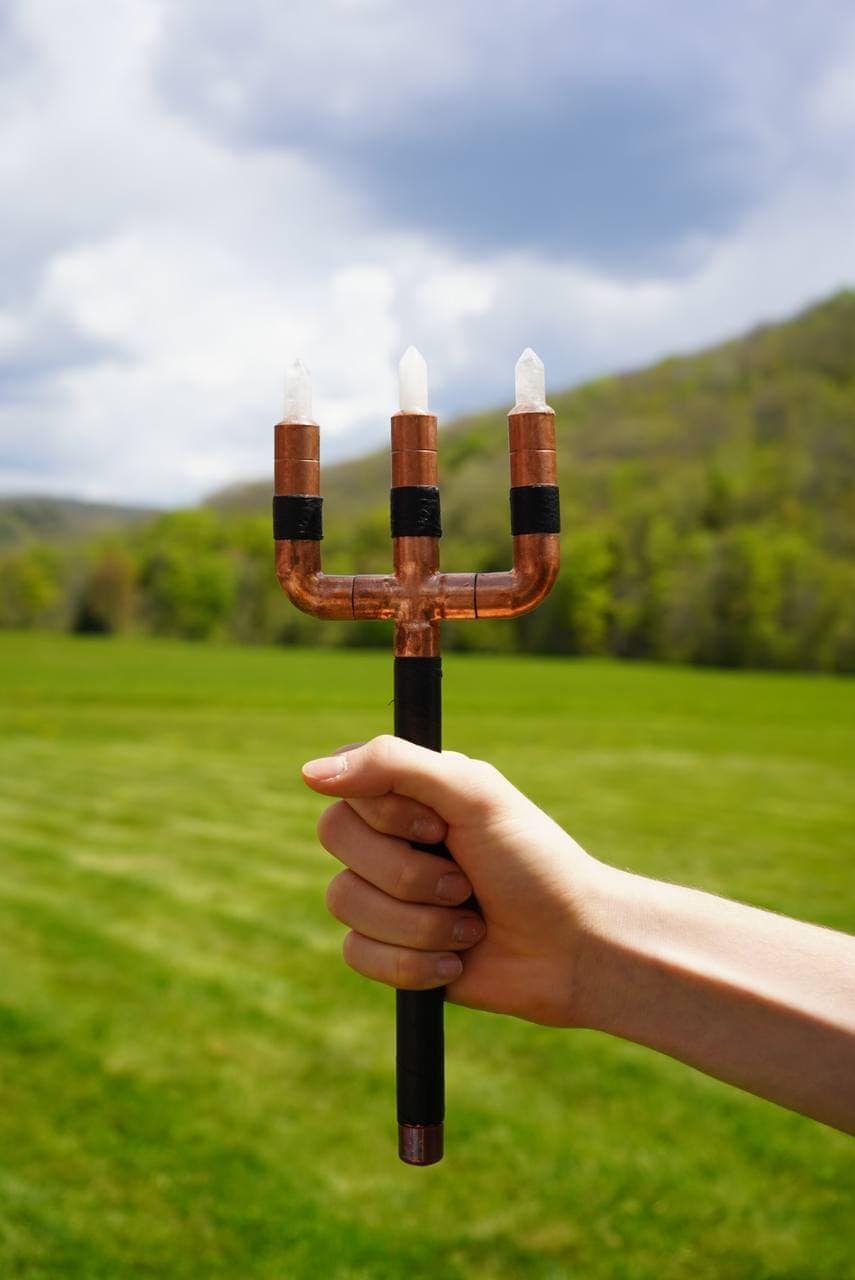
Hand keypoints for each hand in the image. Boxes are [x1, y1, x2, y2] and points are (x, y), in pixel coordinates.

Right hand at [302, 735, 606, 1025]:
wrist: (572, 949)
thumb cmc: (533, 863)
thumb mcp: (473, 794)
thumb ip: (394, 765)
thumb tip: (308, 773)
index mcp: (411, 792)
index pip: (345, 787)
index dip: (387, 817)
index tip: (440, 828)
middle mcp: (392, 837)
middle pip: (335, 841)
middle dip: (407, 873)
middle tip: (465, 881)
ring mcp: (388, 894)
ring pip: (343, 901)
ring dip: (418, 922)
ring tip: (471, 924)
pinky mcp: (390, 950)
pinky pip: (356, 953)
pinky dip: (411, 962)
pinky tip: (456, 960)